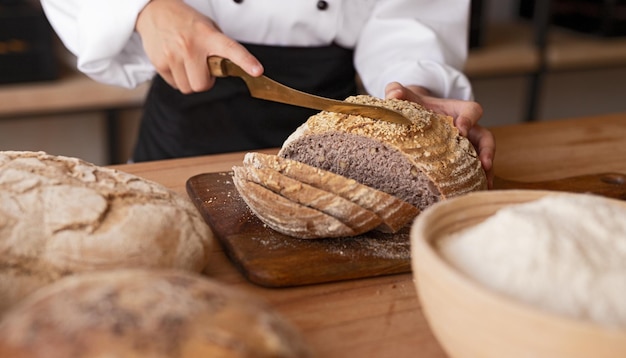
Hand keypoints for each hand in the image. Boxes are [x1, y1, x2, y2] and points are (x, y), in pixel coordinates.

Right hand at [135, 0, 262, 92]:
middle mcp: (190, 46)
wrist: (155, 11)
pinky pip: (174, 84)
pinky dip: (177, 78)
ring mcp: (173, 54)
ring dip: (190, 80)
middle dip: (204, 81)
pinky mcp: (160, 62)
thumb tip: (228, 70)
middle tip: (202, 68)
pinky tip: (176, 62)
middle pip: (202, 85)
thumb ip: (219, 48)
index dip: (245, 61)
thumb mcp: (208, 28)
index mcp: (208, 35)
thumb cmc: (186, 23)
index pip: (231, 49)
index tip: (257, 71)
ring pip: (188, 88)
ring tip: (187, 63)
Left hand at [385, 82, 494, 187]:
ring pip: (482, 156)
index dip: (469, 118)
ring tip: (484, 185)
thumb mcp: (405, 96)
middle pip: (485, 136)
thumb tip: (392, 94)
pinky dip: (474, 180)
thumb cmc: (412, 104)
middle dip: (487, 150)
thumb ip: (397, 91)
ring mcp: (466, 145)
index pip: (471, 110)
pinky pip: (471, 169)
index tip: (461, 129)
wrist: (414, 114)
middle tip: (485, 164)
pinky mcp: (460, 159)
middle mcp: (466, 128)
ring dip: (486, 171)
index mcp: (456, 110)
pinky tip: (467, 193)